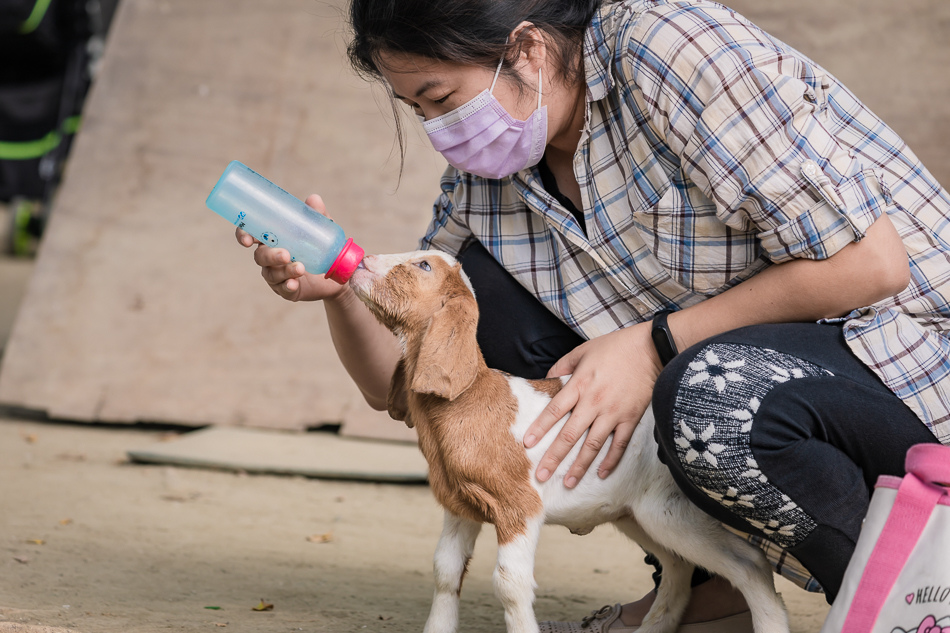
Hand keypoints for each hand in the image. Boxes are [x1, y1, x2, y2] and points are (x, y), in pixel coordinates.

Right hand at [236, 194, 346, 301]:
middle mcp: (270, 257)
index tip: (247, 240)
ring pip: (271, 273)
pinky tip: (294, 284)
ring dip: (284, 270)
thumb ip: (316, 215)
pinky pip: (282, 289)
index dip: (243, 236)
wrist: (338, 273)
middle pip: (260, 256)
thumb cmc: (321, 246)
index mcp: (272, 239)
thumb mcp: (321, 229)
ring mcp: (277, 274)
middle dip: (270, 255)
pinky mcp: (287, 290)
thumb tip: (313, 199)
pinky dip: (287, 286)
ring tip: (300, 268)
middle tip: (286, 254)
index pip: (251, 235)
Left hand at [523, 321, 662, 487]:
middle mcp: (594, 403)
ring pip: (593, 446)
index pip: (554, 410)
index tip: (527, 444)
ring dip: (580, 466)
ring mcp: (613, 413)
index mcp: (579, 385)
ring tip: (568, 483)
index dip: (540, 428)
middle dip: (554, 457)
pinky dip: (611, 461)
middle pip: (570, 435)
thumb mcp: (582, 351)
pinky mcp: (630, 419)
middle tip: (541, 475)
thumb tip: (546, 378)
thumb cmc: (615, 347)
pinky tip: (601, 474)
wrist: (651, 350)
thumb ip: (562, 366)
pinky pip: (619, 445)